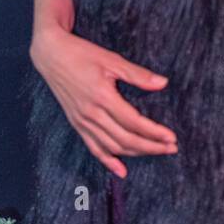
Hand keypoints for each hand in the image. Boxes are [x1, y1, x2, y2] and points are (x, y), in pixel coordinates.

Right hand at [31, 23, 176, 176]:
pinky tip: (121, 170)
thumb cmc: (82, 53)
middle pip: (126, 139)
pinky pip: (94, 147)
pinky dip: (108, 161)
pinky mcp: (76, 123)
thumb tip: (163, 83)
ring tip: (155, 152)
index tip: (171, 138)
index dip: (155, 133)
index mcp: (103, 97)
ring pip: (113, 146)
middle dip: (151, 146)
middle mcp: (92, 113)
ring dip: (136, 153)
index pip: (134, 122)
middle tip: (171, 148)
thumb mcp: (111, 59)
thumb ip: (138, 75)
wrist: (51, 54)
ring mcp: (83, 121)